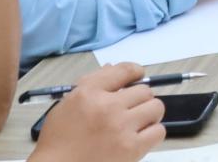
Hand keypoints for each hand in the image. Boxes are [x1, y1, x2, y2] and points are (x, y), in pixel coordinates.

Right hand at [27, 63, 164, 161]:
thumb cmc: (59, 140)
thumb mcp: (67, 104)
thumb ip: (91, 84)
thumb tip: (112, 69)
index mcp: (89, 92)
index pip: (124, 70)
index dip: (136, 72)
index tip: (138, 76)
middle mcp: (107, 106)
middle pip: (144, 90)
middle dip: (140, 98)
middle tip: (133, 107)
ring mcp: (121, 127)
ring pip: (156, 107)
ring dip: (150, 113)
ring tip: (139, 121)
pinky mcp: (131, 148)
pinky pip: (158, 131)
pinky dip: (153, 132)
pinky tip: (141, 136)